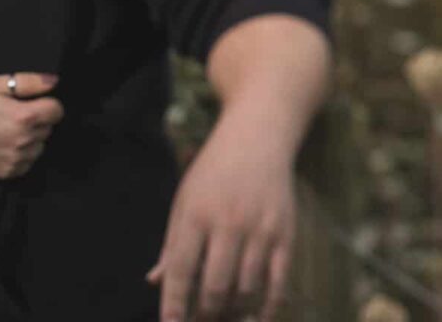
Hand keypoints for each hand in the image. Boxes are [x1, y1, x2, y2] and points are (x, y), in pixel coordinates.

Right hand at [0, 72, 63, 179]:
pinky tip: (5, 146)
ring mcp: (18, 159)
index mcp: (25, 116)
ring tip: (8, 132)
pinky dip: (23, 154)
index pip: (57, 111)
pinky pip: (29, 162)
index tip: (32, 103)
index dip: (47, 104)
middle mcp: (26, 140)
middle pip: (49, 128)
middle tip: (14, 116)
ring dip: (32, 139)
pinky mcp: (10, 173)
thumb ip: (30, 82)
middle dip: (38, 120)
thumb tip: (55, 82)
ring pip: (40, 146)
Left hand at [147, 120, 296, 321]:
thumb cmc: (214, 172)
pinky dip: (267, 308)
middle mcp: (228, 223)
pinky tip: (255, 317)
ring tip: (225, 316)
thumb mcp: (184, 199)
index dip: (173, 305)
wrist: (258, 137)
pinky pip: (278, 284)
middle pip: (214, 287)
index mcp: (196, 214)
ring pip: (246, 290)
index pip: (180, 270)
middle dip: (205, 315)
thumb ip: (171, 243)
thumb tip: (155, 282)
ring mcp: (260, 230)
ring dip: (234, 312)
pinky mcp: (286, 235)